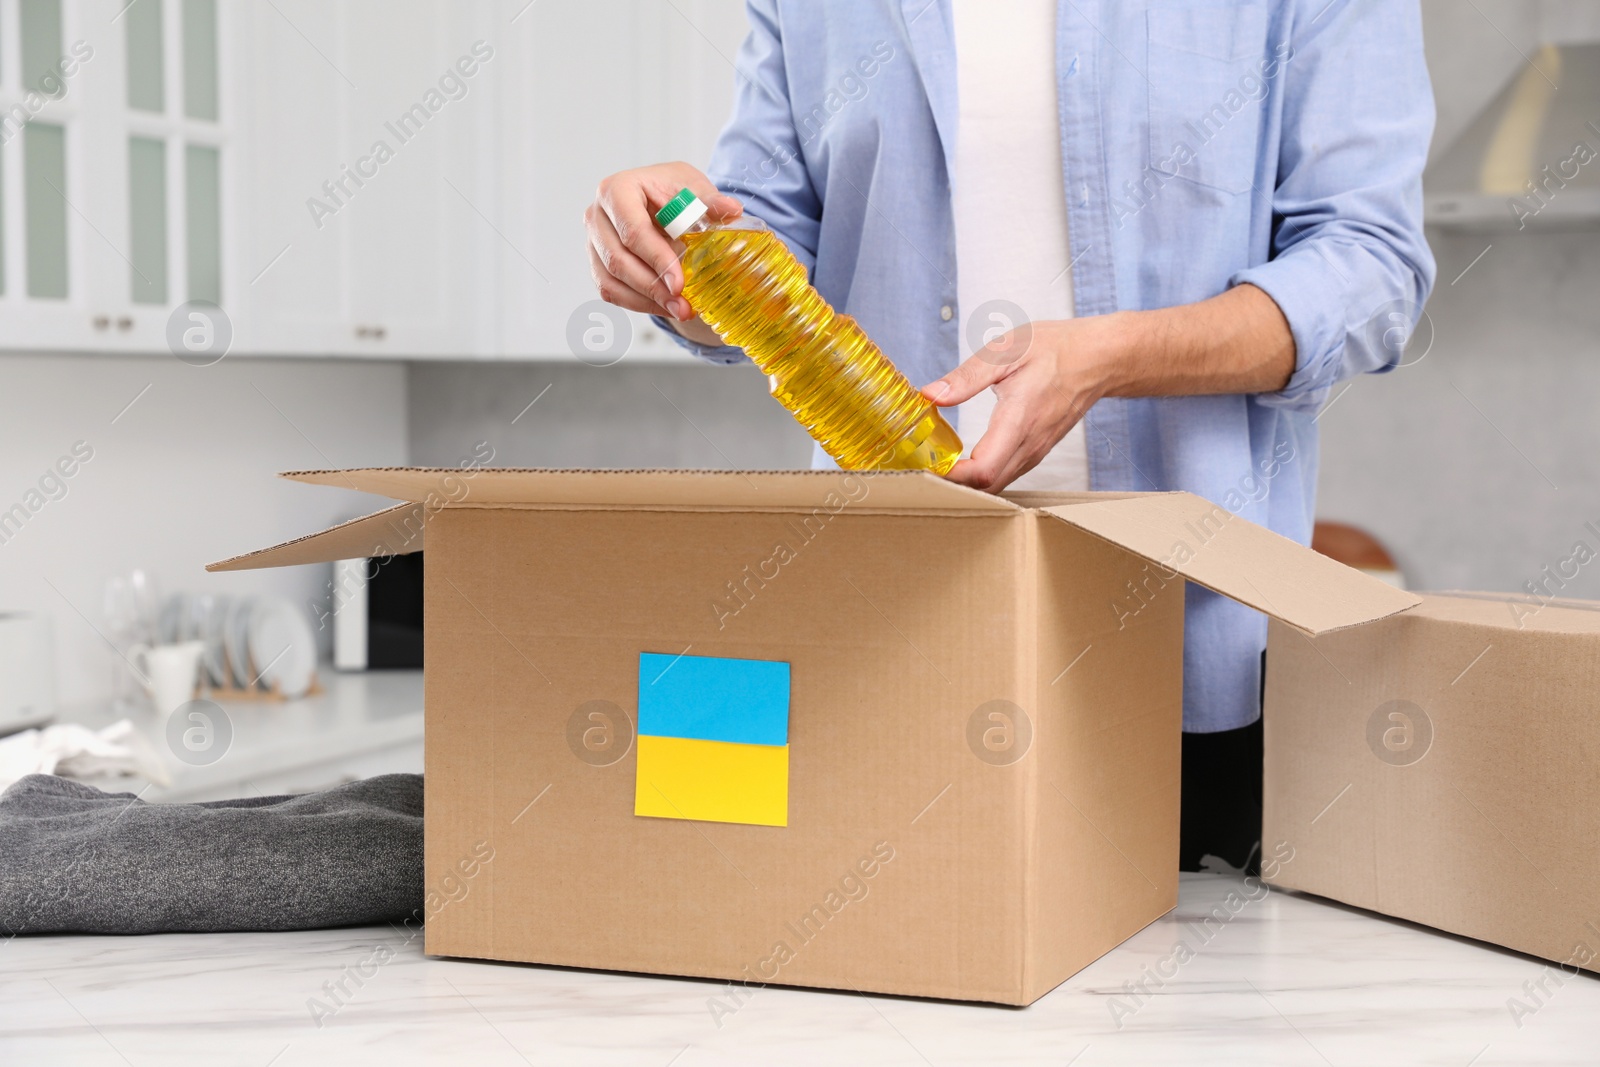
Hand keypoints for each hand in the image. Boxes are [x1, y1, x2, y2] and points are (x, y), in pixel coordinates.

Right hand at [584, 162, 741, 329]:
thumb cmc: (673, 192)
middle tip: (682, 305)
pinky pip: (611, 290)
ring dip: (646, 300)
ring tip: (679, 310)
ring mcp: (594, 241)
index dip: (656, 260)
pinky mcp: (597, 263)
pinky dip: (638, 303)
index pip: (633, 230)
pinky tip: (665, 307)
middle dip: (653, 287)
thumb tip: (732, 210)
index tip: (680, 283)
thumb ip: (710, 202)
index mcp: (617, 189)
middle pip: (618, 259)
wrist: (660, 201)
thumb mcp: (694, 189)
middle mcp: (597, 215)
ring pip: (611, 280)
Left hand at [922, 314, 1131, 492]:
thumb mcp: (1005, 351)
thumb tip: (930, 395)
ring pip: (997, 485)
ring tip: (940, 464)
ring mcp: (1036, 451)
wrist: (1099, 358)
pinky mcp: (1038, 450)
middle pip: (986, 487)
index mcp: (1018, 421)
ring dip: (967, 483)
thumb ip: (966, 377)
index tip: (928, 464)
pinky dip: (984, 476)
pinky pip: (1008, 474)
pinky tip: (965, 460)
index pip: (982, 471)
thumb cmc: (1056, 349)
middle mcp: (1029, 445)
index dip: (951, 476)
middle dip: (953, 484)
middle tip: (925, 465)